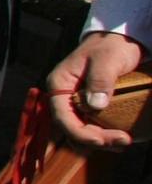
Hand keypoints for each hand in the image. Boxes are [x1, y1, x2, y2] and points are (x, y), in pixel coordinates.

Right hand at [46, 30, 143, 147]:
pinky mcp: (88, 106)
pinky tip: (118, 136)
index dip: (79, 132)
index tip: (102, 139)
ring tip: (122, 142)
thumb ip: (100, 79)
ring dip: (99, 141)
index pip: (62, 116)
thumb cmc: (111, 46)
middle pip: (71, 127)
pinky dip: (102, 135)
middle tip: (123, 141)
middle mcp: (63, 96)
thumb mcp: (107, 59)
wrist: (119, 40)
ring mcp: (75, 102)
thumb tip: (95, 105)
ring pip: (80, 130)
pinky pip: (90, 126)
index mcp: (59, 84)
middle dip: (95, 139)